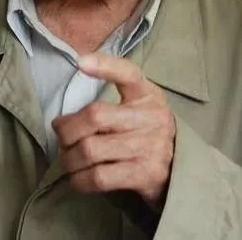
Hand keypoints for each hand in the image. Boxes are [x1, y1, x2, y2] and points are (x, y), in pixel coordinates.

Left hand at [52, 53, 175, 204]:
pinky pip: (100, 177)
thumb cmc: (144, 130)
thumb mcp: (137, 106)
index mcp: (147, 94)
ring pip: (91, 149)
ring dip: (69, 157)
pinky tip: (77, 177)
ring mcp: (151, 147)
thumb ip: (107, 105)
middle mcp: (152, 117)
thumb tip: (60, 123)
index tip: (80, 62)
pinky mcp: (146, 175)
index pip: (127, 73)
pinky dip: (80, 179)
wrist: (180, 168)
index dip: (104, 66)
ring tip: (67, 158)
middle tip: (61, 136)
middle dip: (67, 129)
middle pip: (95, 116)